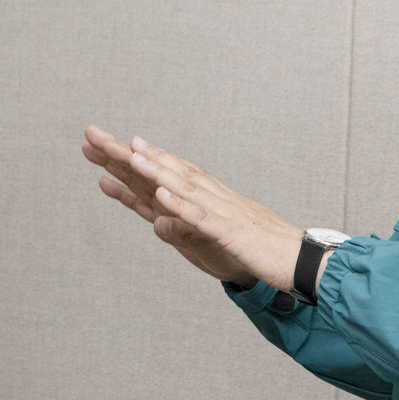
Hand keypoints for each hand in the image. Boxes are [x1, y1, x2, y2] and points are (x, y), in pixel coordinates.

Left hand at [82, 127, 301, 289]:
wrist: (303, 263)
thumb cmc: (259, 255)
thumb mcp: (213, 244)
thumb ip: (186, 230)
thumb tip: (160, 220)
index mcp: (207, 201)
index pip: (167, 175)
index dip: (137, 160)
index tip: (108, 145)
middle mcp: (212, 199)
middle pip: (167, 171)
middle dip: (130, 155)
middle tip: (95, 136)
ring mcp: (222, 213)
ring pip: (183, 187)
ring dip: (155, 170)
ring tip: (127, 153)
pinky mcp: (232, 233)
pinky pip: (203, 219)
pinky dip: (182, 206)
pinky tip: (161, 194)